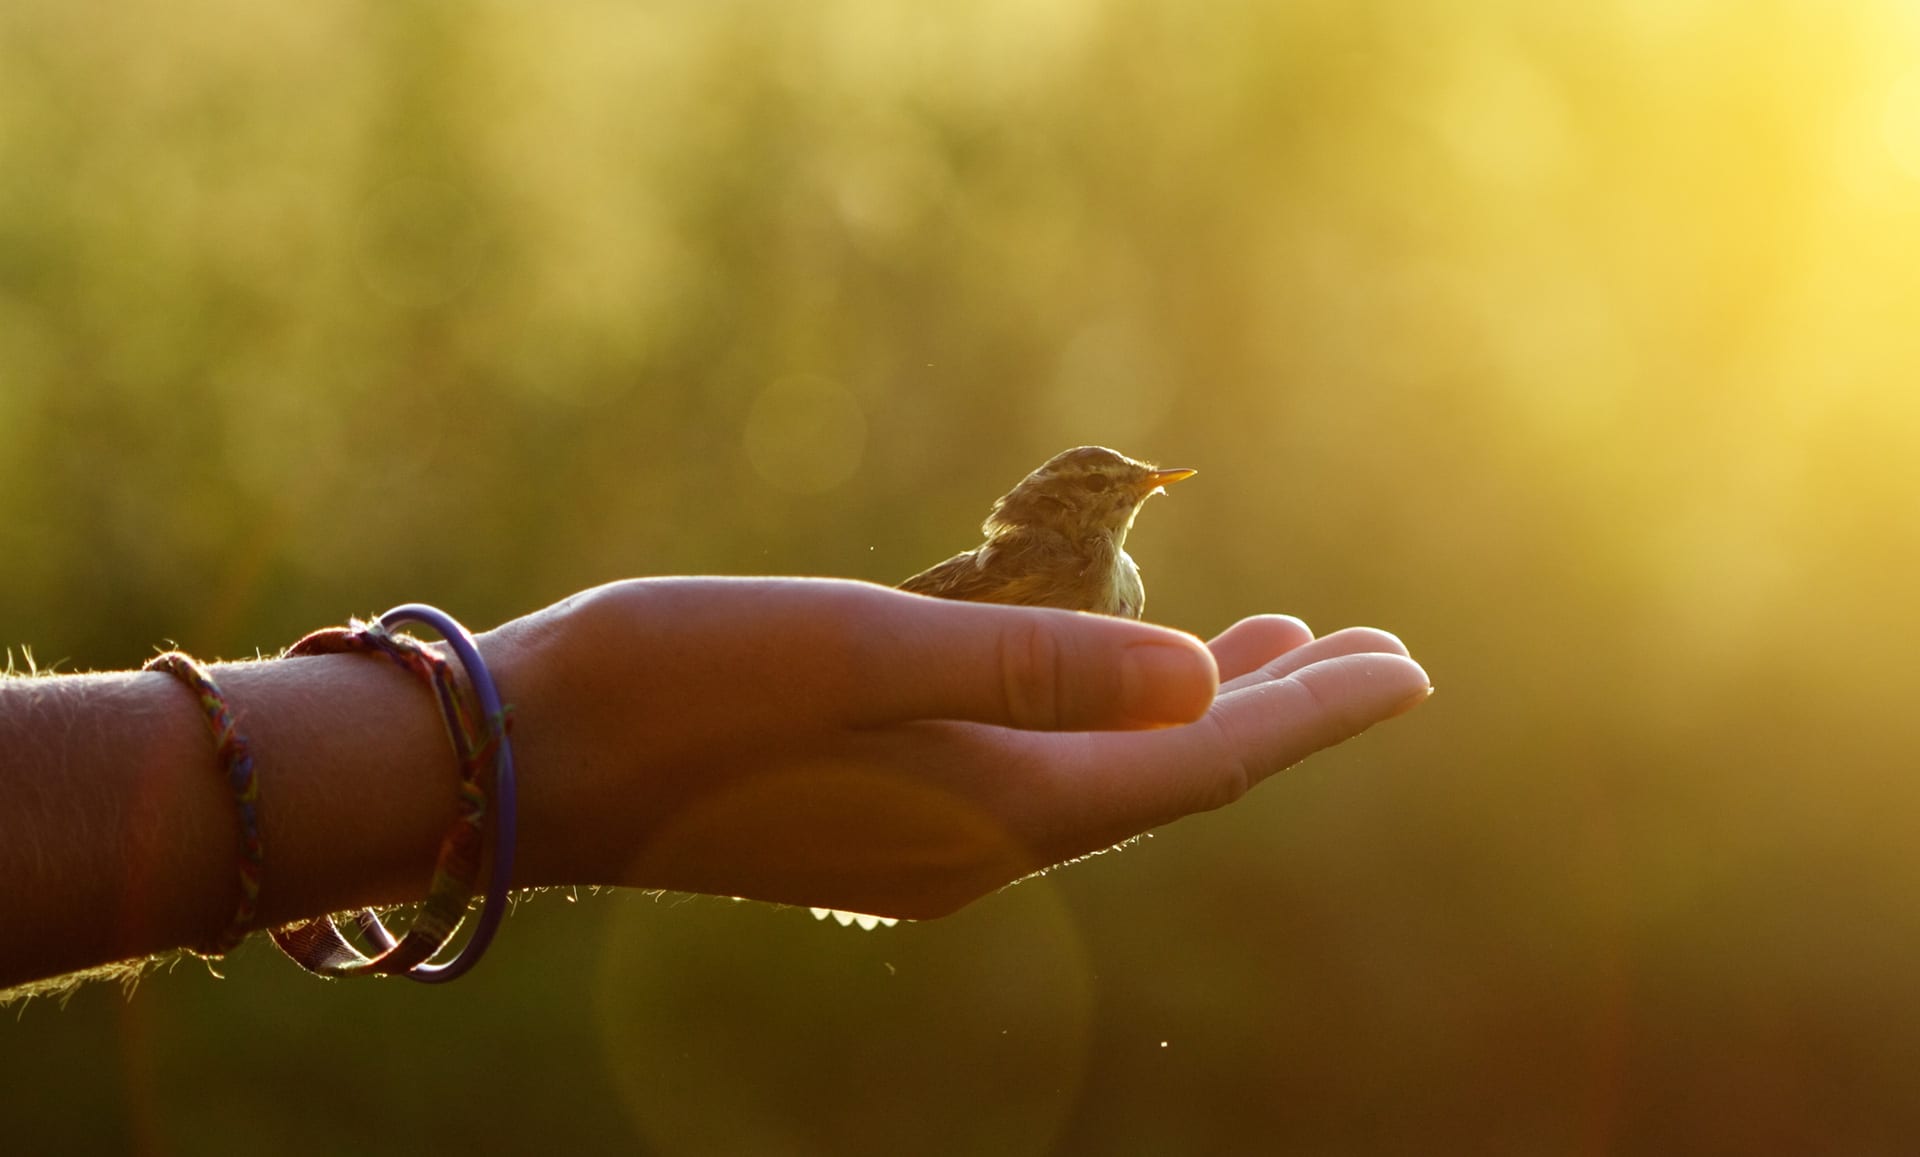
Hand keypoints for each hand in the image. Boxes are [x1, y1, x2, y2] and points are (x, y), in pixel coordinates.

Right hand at [487, 578, 1429, 918]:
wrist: (521, 759)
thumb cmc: (677, 686)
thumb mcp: (857, 652)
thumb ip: (1032, 668)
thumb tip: (1203, 682)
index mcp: (994, 808)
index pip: (1200, 764)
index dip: (1313, 711)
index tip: (1411, 666)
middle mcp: (979, 845)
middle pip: (1170, 777)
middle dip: (1281, 712)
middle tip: (1375, 653)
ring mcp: (926, 837)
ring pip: (1110, 771)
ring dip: (1199, 708)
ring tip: (1276, 646)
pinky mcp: (879, 808)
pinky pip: (1040, 764)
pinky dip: (1107, 709)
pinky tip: (1112, 663)